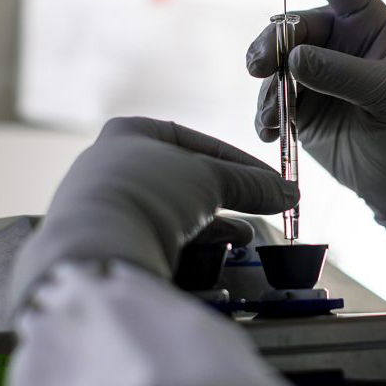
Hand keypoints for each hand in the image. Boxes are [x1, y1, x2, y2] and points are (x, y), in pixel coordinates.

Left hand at [10, 117, 296, 312]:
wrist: (96, 250)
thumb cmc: (151, 192)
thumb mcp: (210, 179)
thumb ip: (251, 184)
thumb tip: (289, 193)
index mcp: (130, 134)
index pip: (197, 142)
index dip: (240, 161)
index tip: (272, 181)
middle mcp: (114, 166)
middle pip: (188, 177)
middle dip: (230, 194)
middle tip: (266, 206)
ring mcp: (110, 206)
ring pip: (177, 210)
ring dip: (217, 221)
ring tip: (248, 234)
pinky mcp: (111, 243)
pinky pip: (161, 236)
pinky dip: (194, 241)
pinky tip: (222, 249)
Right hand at [247, 0, 385, 232]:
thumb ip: (344, 74)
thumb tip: (293, 57)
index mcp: (369, 23)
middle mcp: (339, 43)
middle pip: (289, 26)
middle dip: (270, 44)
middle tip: (261, 68)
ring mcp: (316, 76)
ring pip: (272, 65)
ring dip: (267, 89)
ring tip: (276, 122)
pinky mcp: (300, 109)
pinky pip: (269, 99)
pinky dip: (265, 114)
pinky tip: (272, 134)